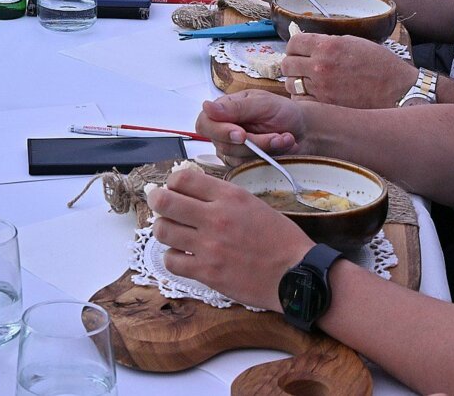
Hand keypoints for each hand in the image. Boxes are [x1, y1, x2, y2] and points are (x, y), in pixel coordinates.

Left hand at [152, 165, 312, 312]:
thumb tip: (193, 193)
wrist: (297, 274)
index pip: (183, 179)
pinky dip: (173, 257)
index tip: (174, 189)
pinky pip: (171, 261)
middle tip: (160, 206)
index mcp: (229, 197)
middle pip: (164, 201)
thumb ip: (223, 198)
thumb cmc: (280, 239)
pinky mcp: (207, 273)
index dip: (172, 183)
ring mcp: (209, 246)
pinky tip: (182, 256)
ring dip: (164, 230)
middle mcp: (216, 217)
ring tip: (172, 232)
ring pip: (163, 230)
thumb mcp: (253, 204)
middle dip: (157, 201)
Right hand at [195, 91, 306, 165]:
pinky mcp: (244, 164)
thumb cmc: (283, 112)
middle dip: (254, 142)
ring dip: (265, 149)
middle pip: (223, 145)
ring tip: (284, 138)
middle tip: (276, 135)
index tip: (241, 134)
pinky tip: (283, 147)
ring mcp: (233, 150)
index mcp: (224, 110)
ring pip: (237, 159)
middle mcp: (224, 131)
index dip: (219, 131)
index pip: (205, 123)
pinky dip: (269, 158)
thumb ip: (236, 107)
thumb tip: (207, 107)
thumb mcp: (263, 103)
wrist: (305, 130)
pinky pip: (249, 168)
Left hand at [282, 33, 417, 108]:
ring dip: (295, 82)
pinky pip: (301, 102)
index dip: (293, 47)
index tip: (297, 50)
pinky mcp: (326, 105)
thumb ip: (329, 42)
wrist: (398, 91)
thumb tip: (310, 44)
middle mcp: (320, 66)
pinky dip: (302, 99)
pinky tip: (312, 96)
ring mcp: (322, 88)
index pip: (293, 43)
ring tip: (306, 82)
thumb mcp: (355, 42)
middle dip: (291, 64)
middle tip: (299, 67)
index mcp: (328, 46)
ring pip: (290, 84)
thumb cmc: (381, 65)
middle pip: (287, 64)